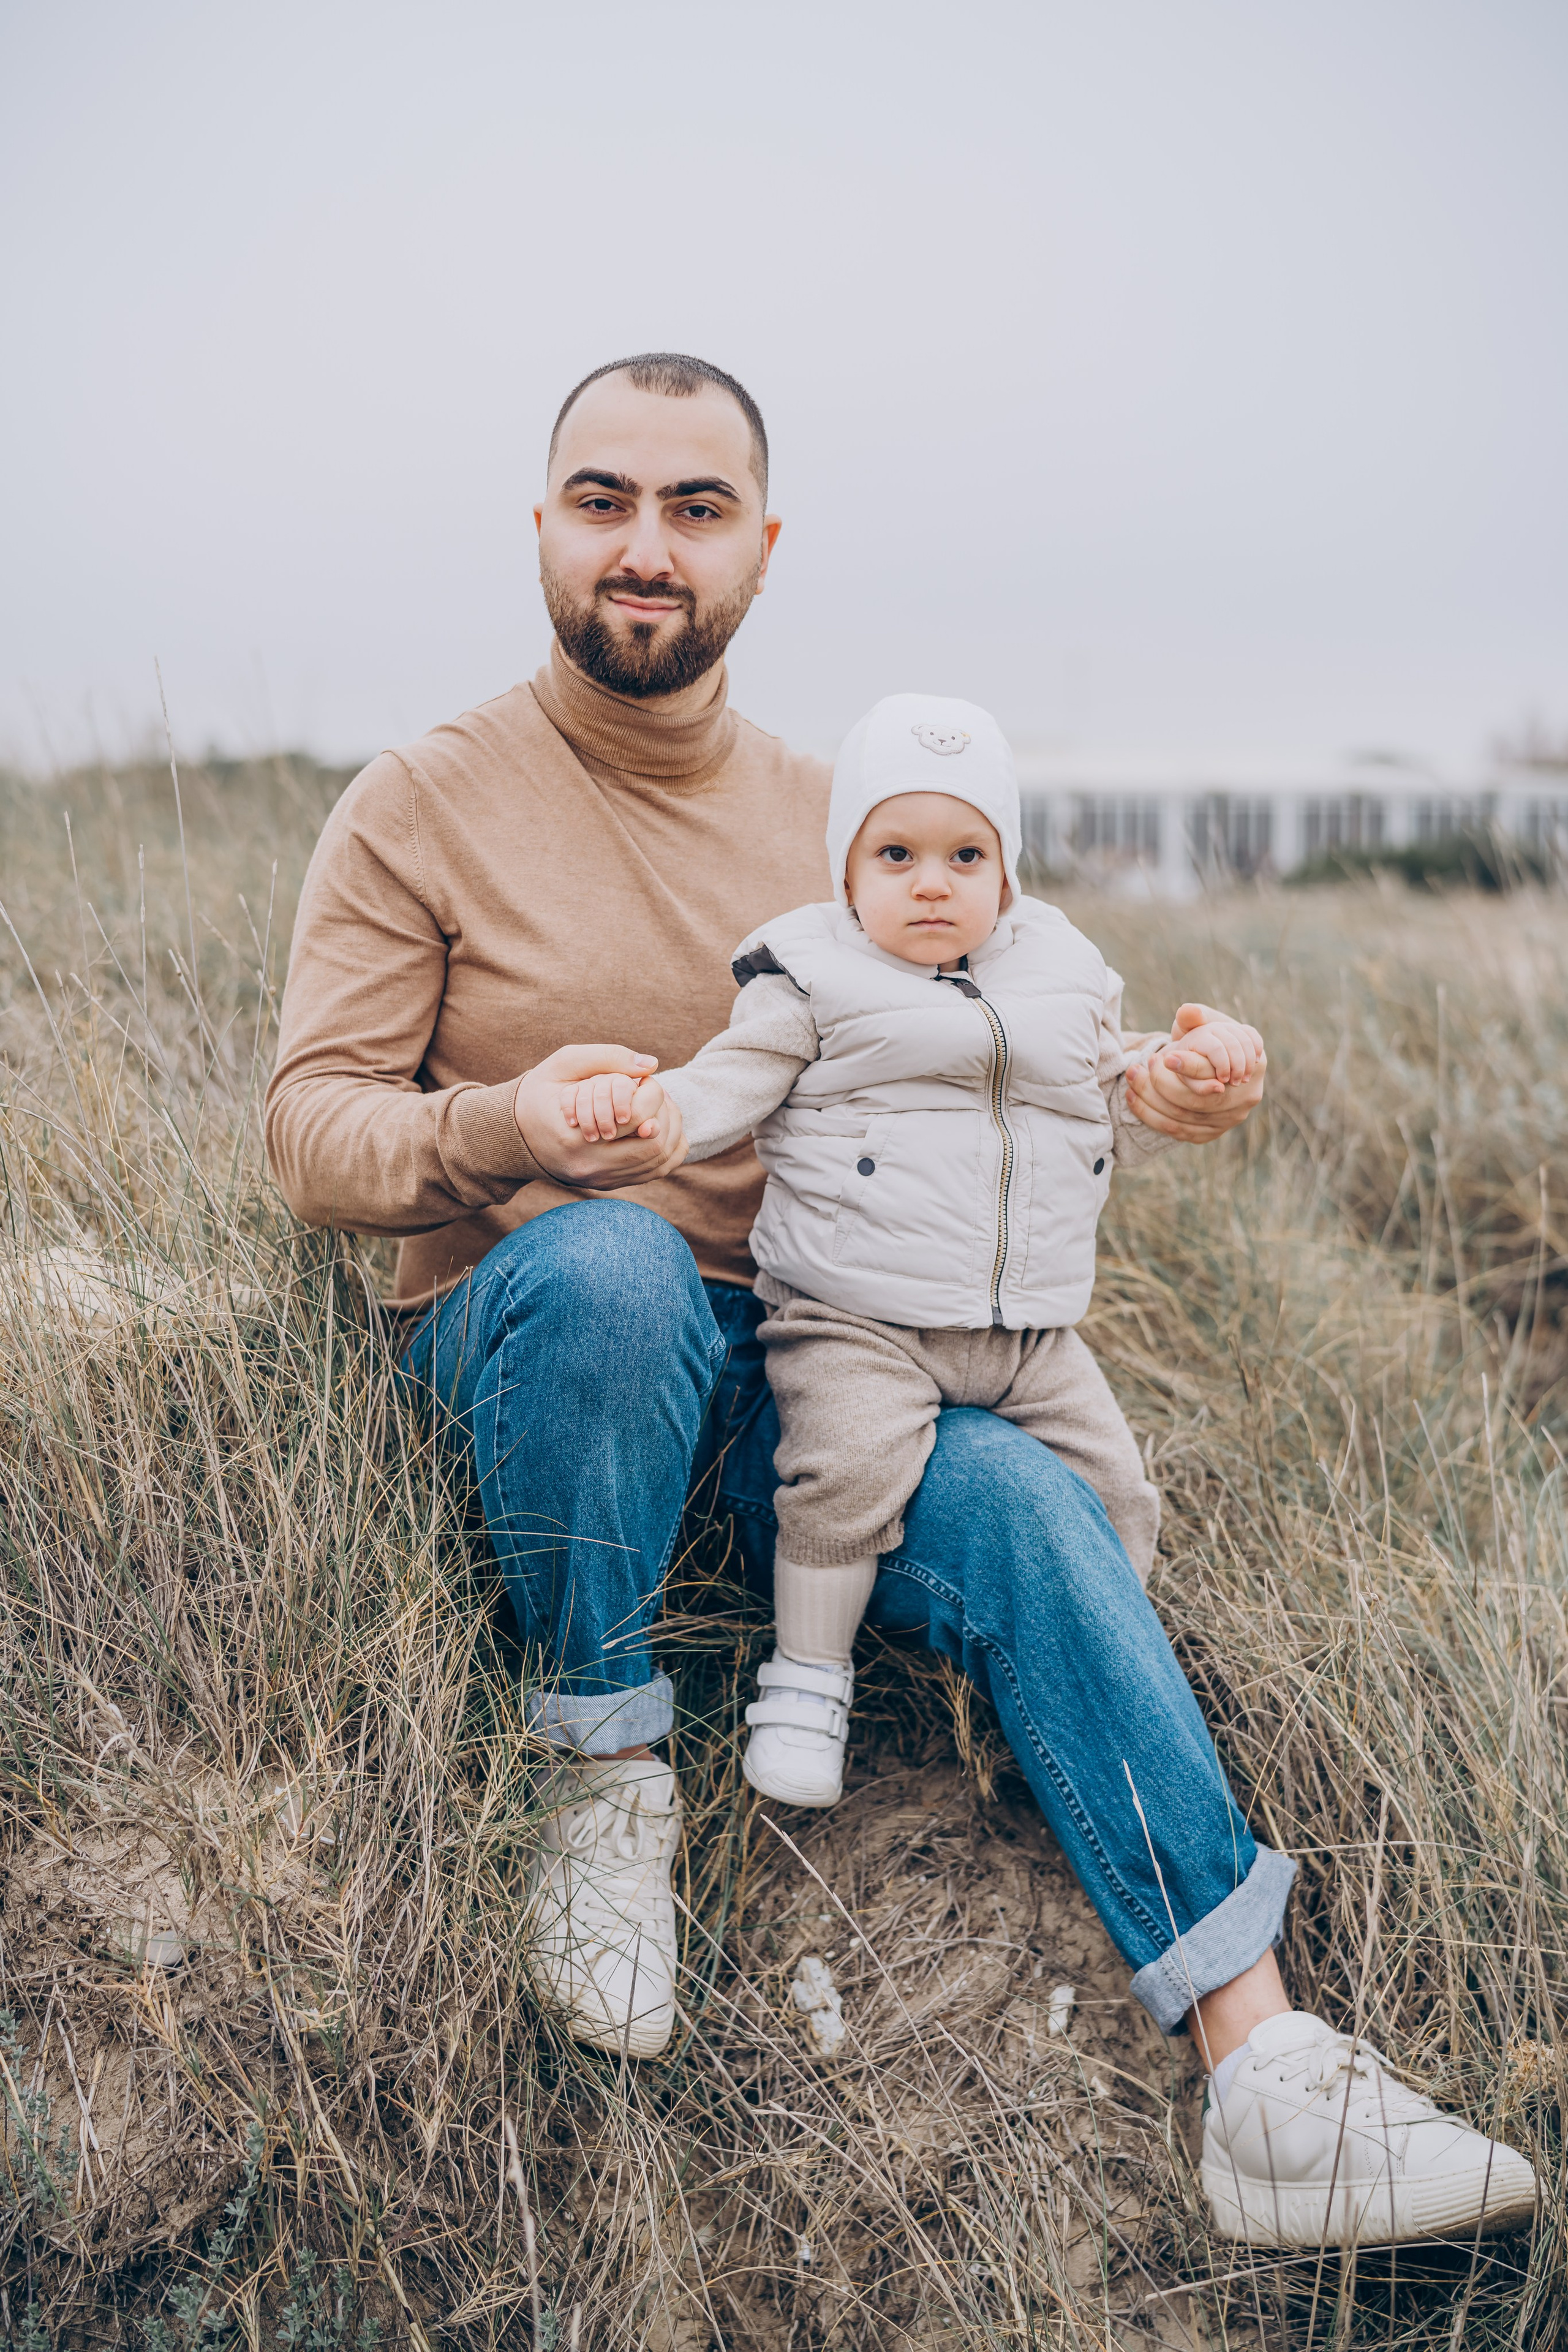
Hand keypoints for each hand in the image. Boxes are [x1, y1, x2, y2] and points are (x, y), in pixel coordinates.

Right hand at [513, 1045, 687, 1188]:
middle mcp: (590, 1166)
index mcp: (575, 1137)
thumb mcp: (564, 1063)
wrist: (516, 1133)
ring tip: (661, 1106)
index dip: (652, 1093)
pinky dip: (668, 1148)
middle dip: (666, 1112)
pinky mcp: (609, 1184)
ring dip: (671, 1129)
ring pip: (661, 1162)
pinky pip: (656, 1171)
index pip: (639, 1117)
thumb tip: (652, 1065)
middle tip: (656, 1093)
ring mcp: (601, 1180)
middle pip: (655, 1145)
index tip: (643, 1080)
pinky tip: (661, 1125)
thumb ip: (607, 1057)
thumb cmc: (542, 1092)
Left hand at [1126, 1003, 1266, 1142]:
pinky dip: (1152, 1116)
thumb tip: (1188, 1011)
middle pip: (1198, 1099)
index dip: (1189, 1066)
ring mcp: (1232, 1117)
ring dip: (1151, 1099)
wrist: (1212, 1064)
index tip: (1164, 1057)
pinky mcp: (1214, 1132)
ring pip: (1184, 1116)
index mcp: (1252, 1064)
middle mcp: (1247, 1095)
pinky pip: (1179, 1131)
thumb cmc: (1208, 1038)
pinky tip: (1132, 1097)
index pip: (1215, 1071)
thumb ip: (1195, 1017)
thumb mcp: (1203, 1023)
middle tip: (1139, 1066)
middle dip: (1162, 1083)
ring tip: (1131, 1076)